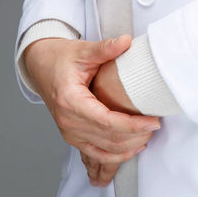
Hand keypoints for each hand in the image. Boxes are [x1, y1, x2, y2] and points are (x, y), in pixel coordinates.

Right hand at [24, 35, 160, 187]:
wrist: (41, 65)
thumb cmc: (60, 58)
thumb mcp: (83, 50)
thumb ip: (105, 48)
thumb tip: (126, 41)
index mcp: (70, 101)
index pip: (107, 122)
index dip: (133, 125)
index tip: (153, 121)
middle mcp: (68, 122)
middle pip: (108, 140)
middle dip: (136, 136)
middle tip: (156, 125)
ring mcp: (69, 132)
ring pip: (104, 151)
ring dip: (128, 148)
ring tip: (148, 135)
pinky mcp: (72, 136)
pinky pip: (96, 154)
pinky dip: (116, 155)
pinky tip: (133, 147)